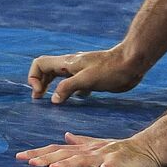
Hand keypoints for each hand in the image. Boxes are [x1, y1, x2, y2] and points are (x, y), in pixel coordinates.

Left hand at [15, 133, 163, 166]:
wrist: (149, 147)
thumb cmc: (123, 149)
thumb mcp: (100, 144)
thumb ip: (82, 141)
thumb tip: (65, 136)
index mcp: (85, 148)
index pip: (57, 149)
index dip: (39, 152)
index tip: (19, 157)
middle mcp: (92, 150)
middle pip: (65, 153)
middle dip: (46, 157)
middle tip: (28, 162)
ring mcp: (106, 156)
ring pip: (84, 159)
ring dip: (69, 163)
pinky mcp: (121, 162)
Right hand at [27, 49, 145, 103]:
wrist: (133, 63)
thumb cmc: (111, 69)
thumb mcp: (86, 79)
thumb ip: (67, 87)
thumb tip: (53, 100)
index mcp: (67, 63)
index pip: (40, 63)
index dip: (34, 77)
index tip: (40, 93)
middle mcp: (72, 66)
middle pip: (48, 71)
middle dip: (41, 83)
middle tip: (39, 99)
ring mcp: (83, 72)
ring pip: (62, 78)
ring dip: (55, 89)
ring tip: (55, 103)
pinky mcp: (93, 78)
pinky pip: (77, 85)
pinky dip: (72, 93)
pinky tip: (78, 101)